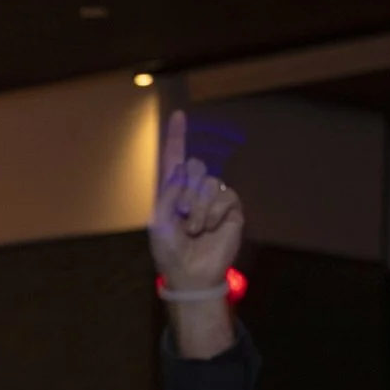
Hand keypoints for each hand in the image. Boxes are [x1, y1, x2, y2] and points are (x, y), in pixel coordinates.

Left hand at [148, 111, 244, 356]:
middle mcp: (194, 190)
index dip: (176, 136)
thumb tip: (183, 172)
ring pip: (210, 182)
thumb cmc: (169, 251)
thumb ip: (168, 194)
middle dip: (187, 190)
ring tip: (194, 229)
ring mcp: (213, 198)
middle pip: (196, 166)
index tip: (178, 115)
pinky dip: (214, 211)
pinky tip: (209, 227)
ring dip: (199, 207)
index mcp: (173, 191)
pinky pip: (225, 195)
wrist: (190, 273)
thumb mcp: (158, 222)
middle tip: (183, 215)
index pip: (175, 158)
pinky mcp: (230, 209)